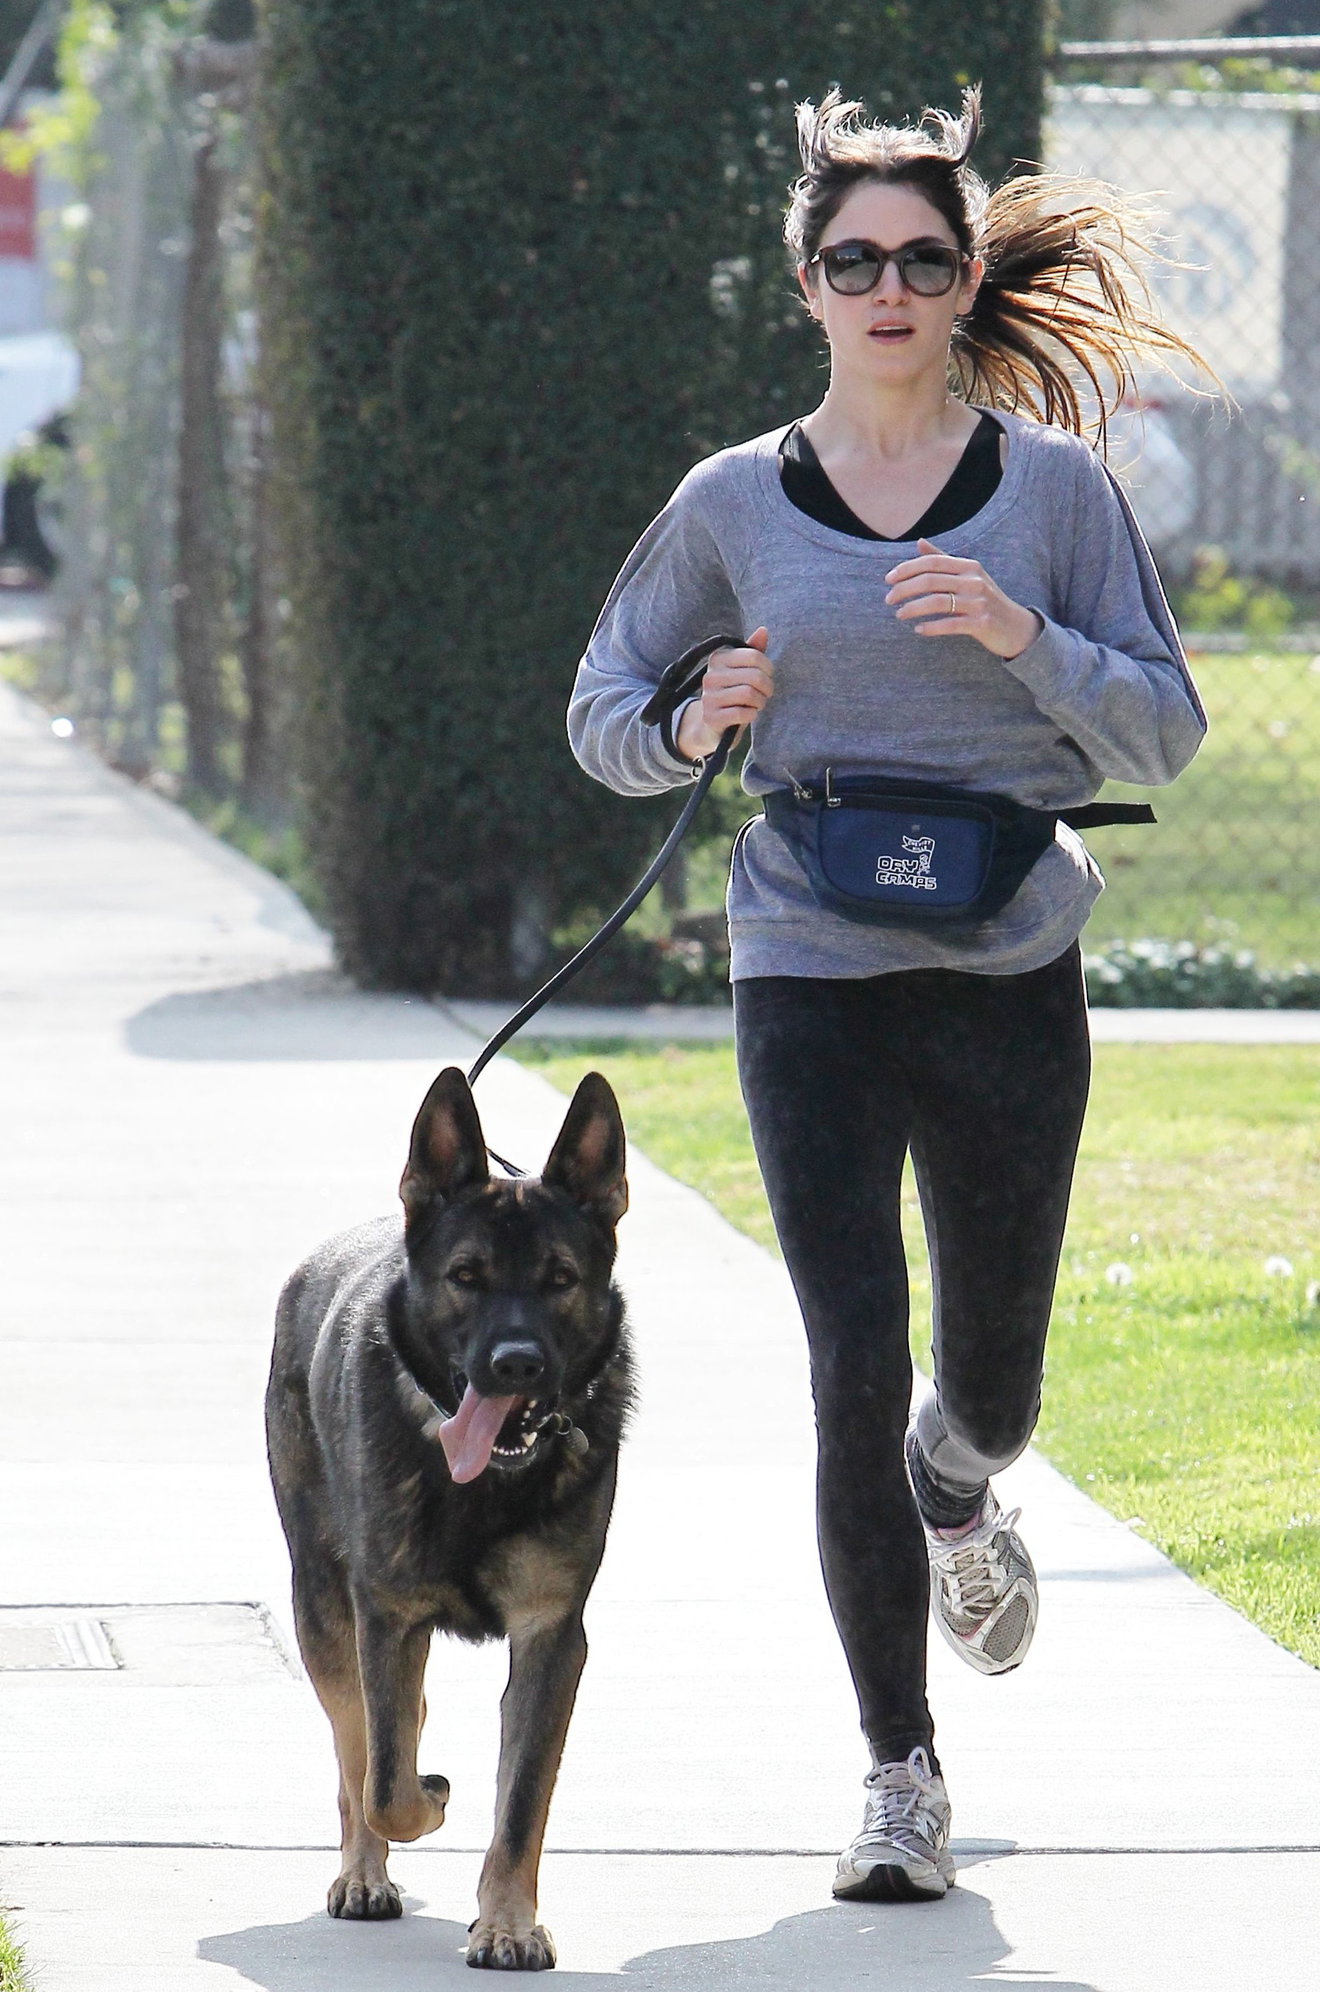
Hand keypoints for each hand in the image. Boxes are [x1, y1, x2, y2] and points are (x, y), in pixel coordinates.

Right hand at [675, 627, 773, 759]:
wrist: (711, 725)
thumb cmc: (732, 693)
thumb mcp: (742, 671)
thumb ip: (753, 651)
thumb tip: (763, 630)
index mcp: (718, 659)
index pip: (754, 656)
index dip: (768, 668)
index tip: (768, 676)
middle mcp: (710, 676)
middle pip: (755, 676)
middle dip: (767, 687)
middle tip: (766, 694)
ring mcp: (709, 697)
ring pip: (749, 694)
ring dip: (760, 702)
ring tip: (758, 704)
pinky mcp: (711, 717)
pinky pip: (742, 713)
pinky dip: (752, 715)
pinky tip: (749, 714)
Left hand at [884, 539, 1042, 659]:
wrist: (1016, 627)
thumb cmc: (986, 600)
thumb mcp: (969, 576)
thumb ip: (944, 559)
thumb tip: (919, 542)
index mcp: (969, 566)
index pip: (931, 562)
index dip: (907, 569)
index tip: (888, 579)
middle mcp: (974, 581)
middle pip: (930, 581)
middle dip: (904, 589)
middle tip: (888, 600)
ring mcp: (978, 602)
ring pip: (936, 602)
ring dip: (912, 608)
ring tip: (899, 614)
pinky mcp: (981, 624)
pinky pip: (949, 624)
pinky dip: (930, 627)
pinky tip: (918, 629)